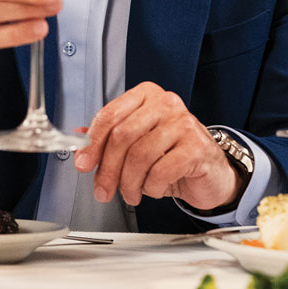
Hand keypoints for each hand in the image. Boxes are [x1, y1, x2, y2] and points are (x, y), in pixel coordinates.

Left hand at [74, 81, 241, 210]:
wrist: (209, 171)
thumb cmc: (172, 154)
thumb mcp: (137, 143)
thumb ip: (108, 138)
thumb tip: (77, 139)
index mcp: (147, 95)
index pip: (111, 114)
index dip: (92, 143)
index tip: (83, 164)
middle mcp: (167, 103)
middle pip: (122, 136)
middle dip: (108, 170)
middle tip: (104, 190)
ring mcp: (184, 123)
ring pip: (139, 156)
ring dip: (130, 183)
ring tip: (133, 192)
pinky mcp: (196, 146)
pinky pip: (160, 172)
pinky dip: (152, 187)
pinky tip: (156, 188)